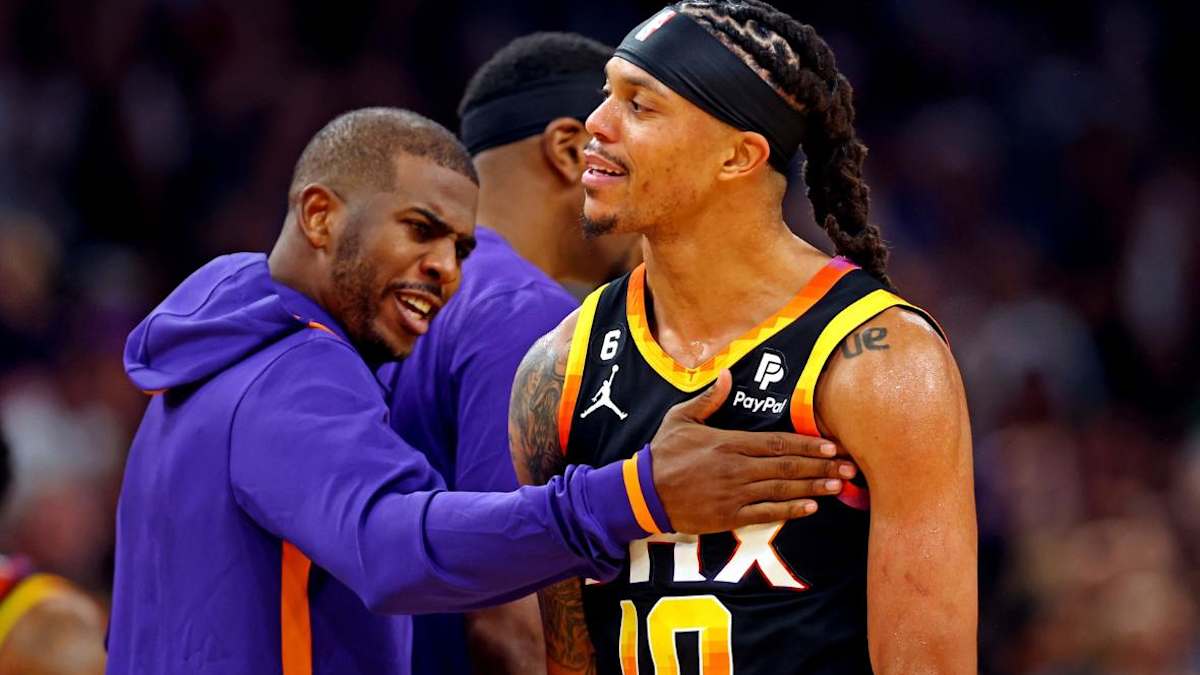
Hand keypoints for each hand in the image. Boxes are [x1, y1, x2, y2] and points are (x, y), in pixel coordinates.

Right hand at [648, 369, 856, 533]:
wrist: (643, 493)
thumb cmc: (662, 454)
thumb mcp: (680, 418)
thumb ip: (707, 399)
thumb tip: (726, 375)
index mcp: (729, 442)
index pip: (777, 443)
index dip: (807, 445)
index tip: (832, 446)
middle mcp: (737, 468)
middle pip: (787, 467)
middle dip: (821, 467)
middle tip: (849, 468)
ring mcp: (734, 494)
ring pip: (782, 490)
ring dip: (813, 488)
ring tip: (838, 486)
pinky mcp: (728, 516)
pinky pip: (765, 514)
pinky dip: (790, 511)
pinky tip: (810, 508)